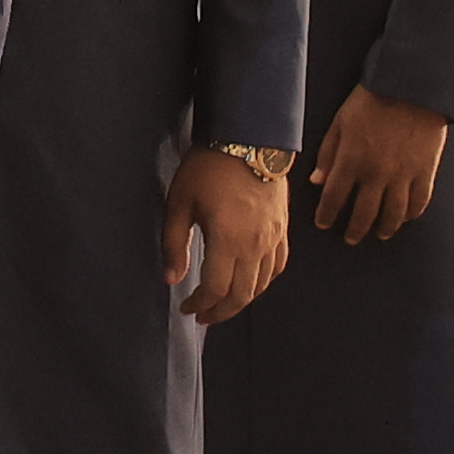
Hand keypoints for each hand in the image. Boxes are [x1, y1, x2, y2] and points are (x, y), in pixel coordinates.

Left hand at [166, 148, 291, 325]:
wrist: (247, 137)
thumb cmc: (208, 167)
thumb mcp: (180, 203)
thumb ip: (174, 244)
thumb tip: (171, 278)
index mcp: (228, 240)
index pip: (216, 289)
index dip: (200, 304)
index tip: (187, 308)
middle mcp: (255, 244)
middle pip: (242, 295)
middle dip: (220, 312)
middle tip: (203, 316)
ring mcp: (273, 237)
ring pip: (262, 284)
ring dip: (242, 300)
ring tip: (223, 305)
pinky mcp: (282, 228)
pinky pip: (278, 265)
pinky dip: (264, 281)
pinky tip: (251, 283)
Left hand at [311, 85, 450, 245]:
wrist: (411, 86)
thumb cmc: (371, 100)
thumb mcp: (340, 123)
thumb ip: (327, 154)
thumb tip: (317, 181)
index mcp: (351, 161)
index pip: (334, 199)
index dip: (326, 215)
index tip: (324, 223)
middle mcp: (376, 174)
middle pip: (364, 214)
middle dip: (354, 230)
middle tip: (350, 238)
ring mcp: (403, 175)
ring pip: (393, 215)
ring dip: (384, 229)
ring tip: (379, 234)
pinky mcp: (426, 171)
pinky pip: (419, 202)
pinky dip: (411, 214)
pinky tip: (405, 218)